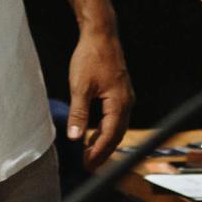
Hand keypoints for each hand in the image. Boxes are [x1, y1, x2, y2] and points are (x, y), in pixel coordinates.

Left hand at [65, 28, 132, 168]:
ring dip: (104, 141)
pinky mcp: (120, 92)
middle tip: (88, 166)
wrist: (101, 35)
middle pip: (117, 135)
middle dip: (103, 152)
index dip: (98, 153)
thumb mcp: (80, 87)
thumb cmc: (90, 57)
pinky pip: (115, 117)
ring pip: (117, 127)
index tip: (87, 165)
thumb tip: (75, 138)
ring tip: (89, 153)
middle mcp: (127, 102)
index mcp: (119, 103)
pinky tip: (93, 133)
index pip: (110, 136)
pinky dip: (106, 129)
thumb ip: (78, 114)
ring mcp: (125, 97)